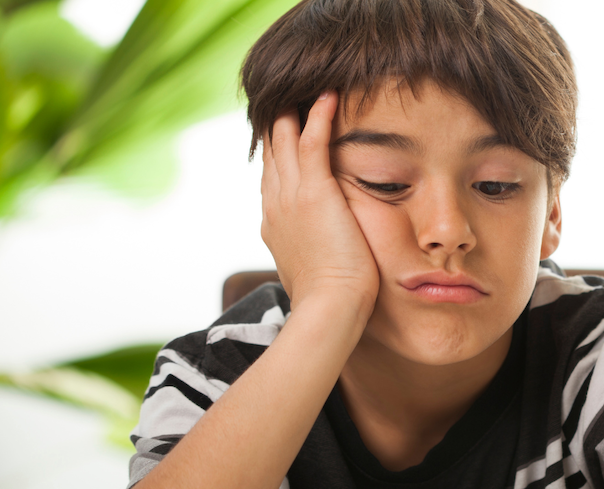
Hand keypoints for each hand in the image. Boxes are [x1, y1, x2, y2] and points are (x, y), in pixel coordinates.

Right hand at [261, 91, 378, 315]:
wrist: (329, 310)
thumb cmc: (331, 302)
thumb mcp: (315, 270)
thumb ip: (316, 251)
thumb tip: (327, 251)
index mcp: (275, 224)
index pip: (273, 178)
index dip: (276, 153)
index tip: (282, 132)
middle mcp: (275, 206)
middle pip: (272, 154)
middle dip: (278, 125)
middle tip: (286, 97)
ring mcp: (291, 198)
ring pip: (285, 142)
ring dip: (294, 112)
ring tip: (305, 88)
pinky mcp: (314, 194)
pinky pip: (311, 143)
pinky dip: (318, 117)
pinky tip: (328, 97)